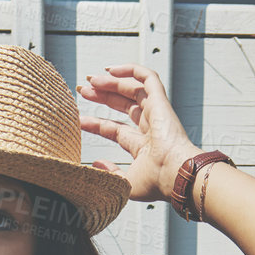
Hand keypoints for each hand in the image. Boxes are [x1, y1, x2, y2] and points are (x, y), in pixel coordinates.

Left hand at [76, 64, 200, 204]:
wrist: (175, 174)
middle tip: (83, 91)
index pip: (115, 130)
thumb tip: (96, 165)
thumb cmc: (156, 183)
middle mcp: (150, 128)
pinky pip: (147, 77)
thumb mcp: (124, 184)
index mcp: (143, 148)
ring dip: (110, 83)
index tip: (79, 119)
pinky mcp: (161, 101)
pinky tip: (110, 70)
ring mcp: (156, 114)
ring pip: (131, 89)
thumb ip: (109, 174)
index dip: (96, 124)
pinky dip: (131, 70)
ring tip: (90, 81)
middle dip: (102, 96)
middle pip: (122, 105)